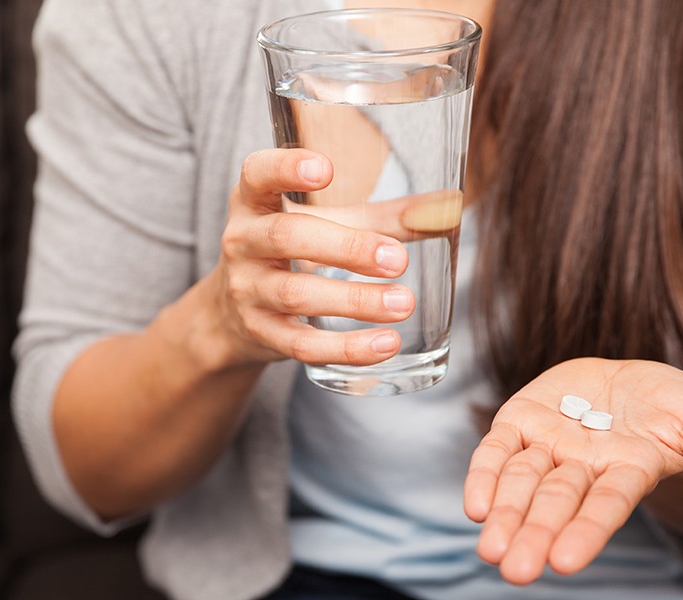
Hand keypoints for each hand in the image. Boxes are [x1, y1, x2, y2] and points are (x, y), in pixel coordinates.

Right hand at [202, 149, 415, 368]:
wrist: (233, 313)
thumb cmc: (292, 253)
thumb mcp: (325, 224)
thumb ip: (382, 217)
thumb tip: (449, 208)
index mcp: (256, 200)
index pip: (257, 173)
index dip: (285, 168)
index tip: (324, 169)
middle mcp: (243, 241)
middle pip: (288, 237)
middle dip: (346, 248)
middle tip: (397, 259)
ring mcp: (247, 290)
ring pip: (298, 295)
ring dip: (355, 301)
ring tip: (403, 303)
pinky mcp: (261, 334)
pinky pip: (302, 344)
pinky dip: (346, 348)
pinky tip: (385, 345)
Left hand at [463, 358, 682, 584]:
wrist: (633, 385)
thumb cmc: (676, 411)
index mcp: (629, 471)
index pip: (606, 506)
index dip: (586, 532)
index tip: (565, 564)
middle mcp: (584, 467)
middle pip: (557, 503)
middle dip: (535, 536)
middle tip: (513, 571)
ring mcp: (550, 445)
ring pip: (523, 483)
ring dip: (504, 515)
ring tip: (488, 548)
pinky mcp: (523, 421)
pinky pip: (498, 451)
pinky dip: (484, 475)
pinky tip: (473, 506)